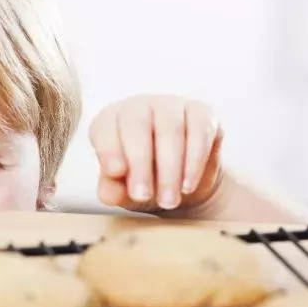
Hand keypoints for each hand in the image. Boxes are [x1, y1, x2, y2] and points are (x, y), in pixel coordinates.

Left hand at [88, 95, 222, 212]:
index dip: (109, 148)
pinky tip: (188, 185)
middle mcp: (139, 106)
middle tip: (143, 195)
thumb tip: (107, 194)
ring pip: (171, 129)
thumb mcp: (124, 189)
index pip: (105, 128)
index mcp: (110, 120)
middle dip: (140, 162)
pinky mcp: (202, 112)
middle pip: (137, 125)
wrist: (184, 182)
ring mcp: (171, 105)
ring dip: (170, 169)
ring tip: (168, 200)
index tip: (116, 172)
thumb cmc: (145, 180)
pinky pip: (200, 131)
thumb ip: (113, 189)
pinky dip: (194, 161)